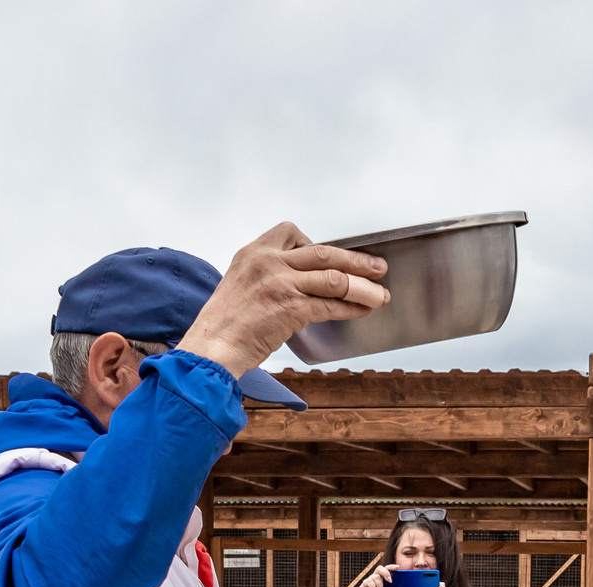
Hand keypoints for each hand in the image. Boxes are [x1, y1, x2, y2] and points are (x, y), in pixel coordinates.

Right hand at [180, 223, 389, 376]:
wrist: (212, 348)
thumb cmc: (225, 325)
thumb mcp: (241, 285)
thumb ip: (267, 276)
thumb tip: (300, 282)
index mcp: (253, 252)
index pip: (291, 232)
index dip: (316, 244)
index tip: (331, 257)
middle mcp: (268, 261)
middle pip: (323, 252)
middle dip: (356, 260)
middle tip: (378, 267)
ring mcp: (280, 283)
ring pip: (334, 278)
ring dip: (363, 287)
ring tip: (380, 295)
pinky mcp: (291, 307)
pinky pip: (331, 304)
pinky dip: (351, 308)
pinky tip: (362, 310)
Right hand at [360, 564, 395, 586]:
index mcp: (382, 577)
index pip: (387, 568)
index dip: (392, 567)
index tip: (398, 567)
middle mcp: (375, 576)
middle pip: (380, 568)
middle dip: (386, 572)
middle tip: (390, 581)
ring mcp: (370, 579)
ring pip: (376, 577)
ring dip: (379, 585)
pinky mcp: (365, 583)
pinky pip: (370, 582)